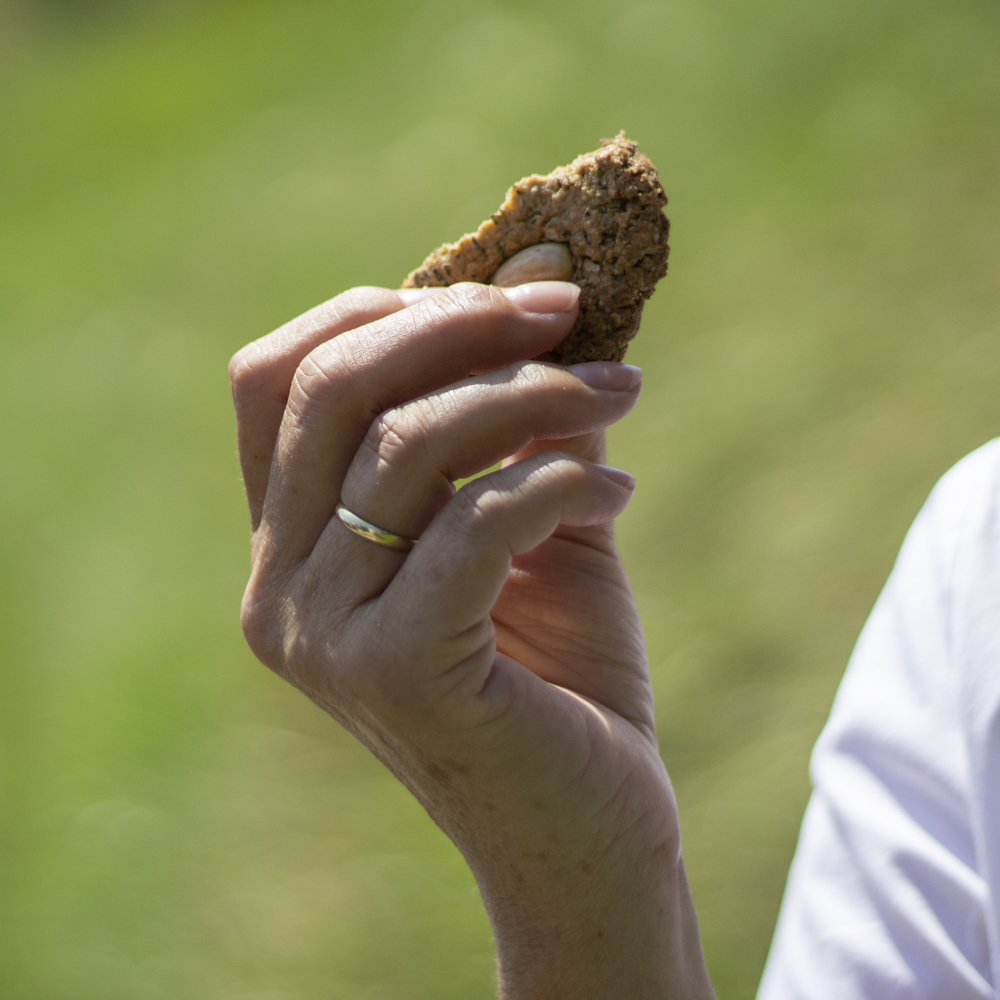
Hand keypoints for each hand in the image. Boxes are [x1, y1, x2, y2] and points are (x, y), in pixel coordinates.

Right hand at [230, 275, 714, 998]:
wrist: (587, 831)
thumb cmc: (559, 675)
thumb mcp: (537, 522)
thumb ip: (526, 422)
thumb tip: (551, 298)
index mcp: (290, 548)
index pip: (276, 382)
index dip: (377, 312)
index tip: (496, 296)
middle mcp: (279, 590)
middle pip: (331, 389)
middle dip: (456, 324)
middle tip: (566, 308)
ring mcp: (325, 636)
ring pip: (407, 445)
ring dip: (534, 395)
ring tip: (625, 391)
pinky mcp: (399, 672)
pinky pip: (477, 522)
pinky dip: (559, 480)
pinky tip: (623, 490)